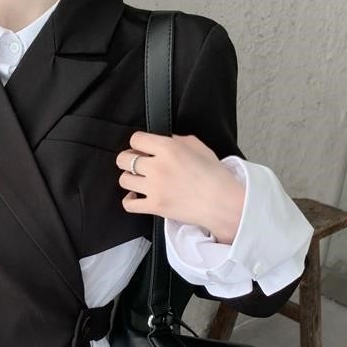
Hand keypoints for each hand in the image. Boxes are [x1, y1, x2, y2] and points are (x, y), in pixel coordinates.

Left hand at [115, 132, 245, 244]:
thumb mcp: (199, 148)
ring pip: (124, 180)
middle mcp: (157, 167)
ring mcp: (154, 188)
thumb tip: (164, 140)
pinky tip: (136, 196)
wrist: (223, 203)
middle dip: (128, 159)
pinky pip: (128, 204)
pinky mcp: (154, 206)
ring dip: (130, 179)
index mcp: (168, 148)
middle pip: (123, 159)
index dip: (138, 143)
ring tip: (139, 180)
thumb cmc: (215, 175)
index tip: (142, 148)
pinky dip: (129, 200)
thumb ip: (178, 141)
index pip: (136, 139)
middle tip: (136, 163)